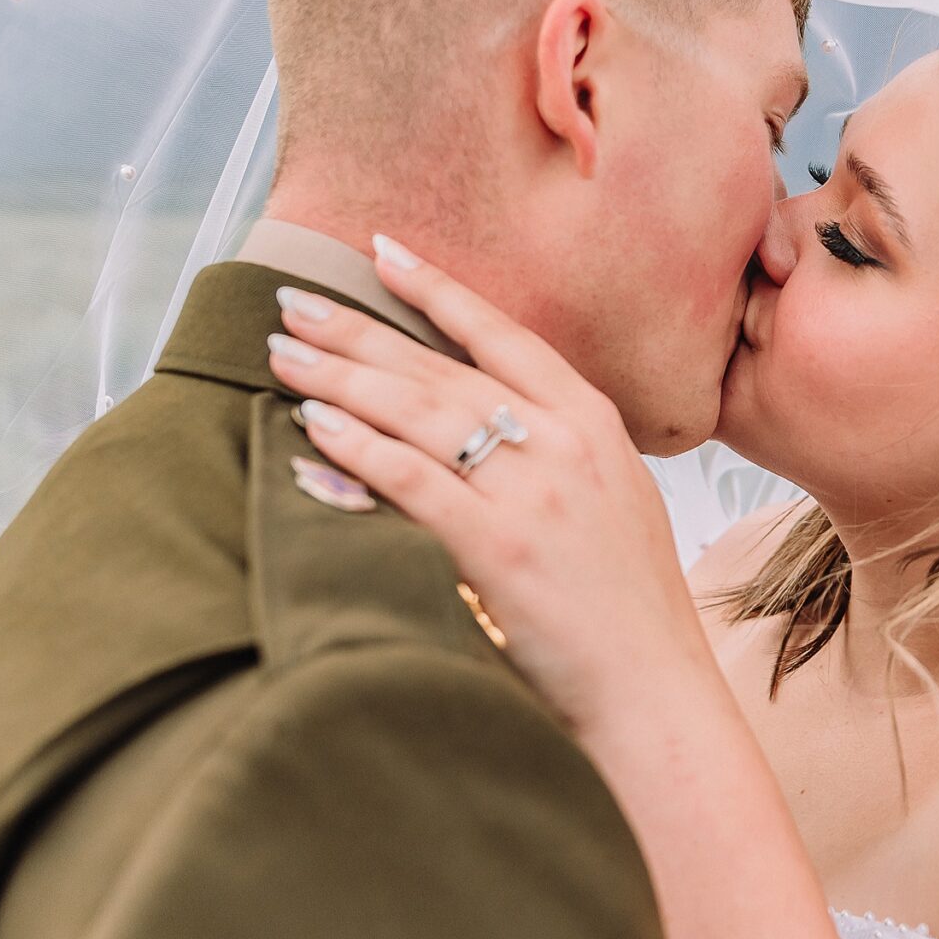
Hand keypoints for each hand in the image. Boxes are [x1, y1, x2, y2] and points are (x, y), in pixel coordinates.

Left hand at [267, 243, 718, 730]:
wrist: (655, 689)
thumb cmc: (627, 607)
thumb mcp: (613, 498)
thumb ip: (556, 452)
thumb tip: (482, 425)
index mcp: (592, 422)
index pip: (502, 334)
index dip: (438, 289)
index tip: (382, 250)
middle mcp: (563, 443)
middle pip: (441, 368)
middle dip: (360, 329)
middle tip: (293, 301)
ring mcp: (533, 492)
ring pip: (417, 413)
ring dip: (340, 378)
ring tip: (283, 353)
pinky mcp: (499, 546)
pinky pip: (411, 481)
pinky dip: (357, 449)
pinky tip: (312, 426)